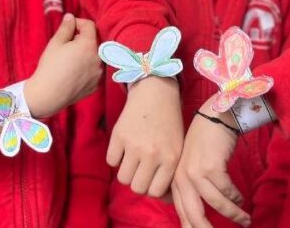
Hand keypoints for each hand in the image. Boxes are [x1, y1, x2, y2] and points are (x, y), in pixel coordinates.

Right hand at [24, 14, 100, 117]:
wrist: (48, 95)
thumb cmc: (50, 67)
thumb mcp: (56, 43)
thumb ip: (66, 27)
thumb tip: (71, 17)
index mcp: (89, 45)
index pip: (90, 25)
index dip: (78, 23)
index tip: (68, 28)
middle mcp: (98, 59)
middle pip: (94, 40)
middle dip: (83, 38)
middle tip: (67, 44)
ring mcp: (98, 73)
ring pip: (95, 55)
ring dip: (86, 53)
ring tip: (70, 59)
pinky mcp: (96, 84)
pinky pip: (94, 70)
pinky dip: (87, 67)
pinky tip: (73, 71)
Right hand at [106, 76, 182, 198]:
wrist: (156, 91)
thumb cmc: (170, 121)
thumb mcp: (178, 147)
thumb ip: (170, 172)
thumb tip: (161, 197)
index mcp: (171, 158)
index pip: (155, 192)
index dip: (151, 187)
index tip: (151, 178)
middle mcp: (152, 154)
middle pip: (137, 188)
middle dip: (137, 181)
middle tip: (140, 170)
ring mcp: (134, 145)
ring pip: (122, 178)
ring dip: (126, 171)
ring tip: (131, 159)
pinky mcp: (118, 135)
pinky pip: (111, 161)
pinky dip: (115, 158)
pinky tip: (124, 147)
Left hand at [172, 95, 248, 227]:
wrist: (213, 117)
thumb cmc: (205, 144)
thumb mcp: (191, 168)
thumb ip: (192, 190)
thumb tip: (199, 218)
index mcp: (175, 181)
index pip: (183, 214)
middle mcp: (182, 179)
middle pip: (194, 216)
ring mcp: (196, 173)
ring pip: (217, 205)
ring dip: (234, 214)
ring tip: (245, 221)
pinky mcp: (212, 168)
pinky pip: (228, 191)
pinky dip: (236, 197)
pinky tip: (241, 199)